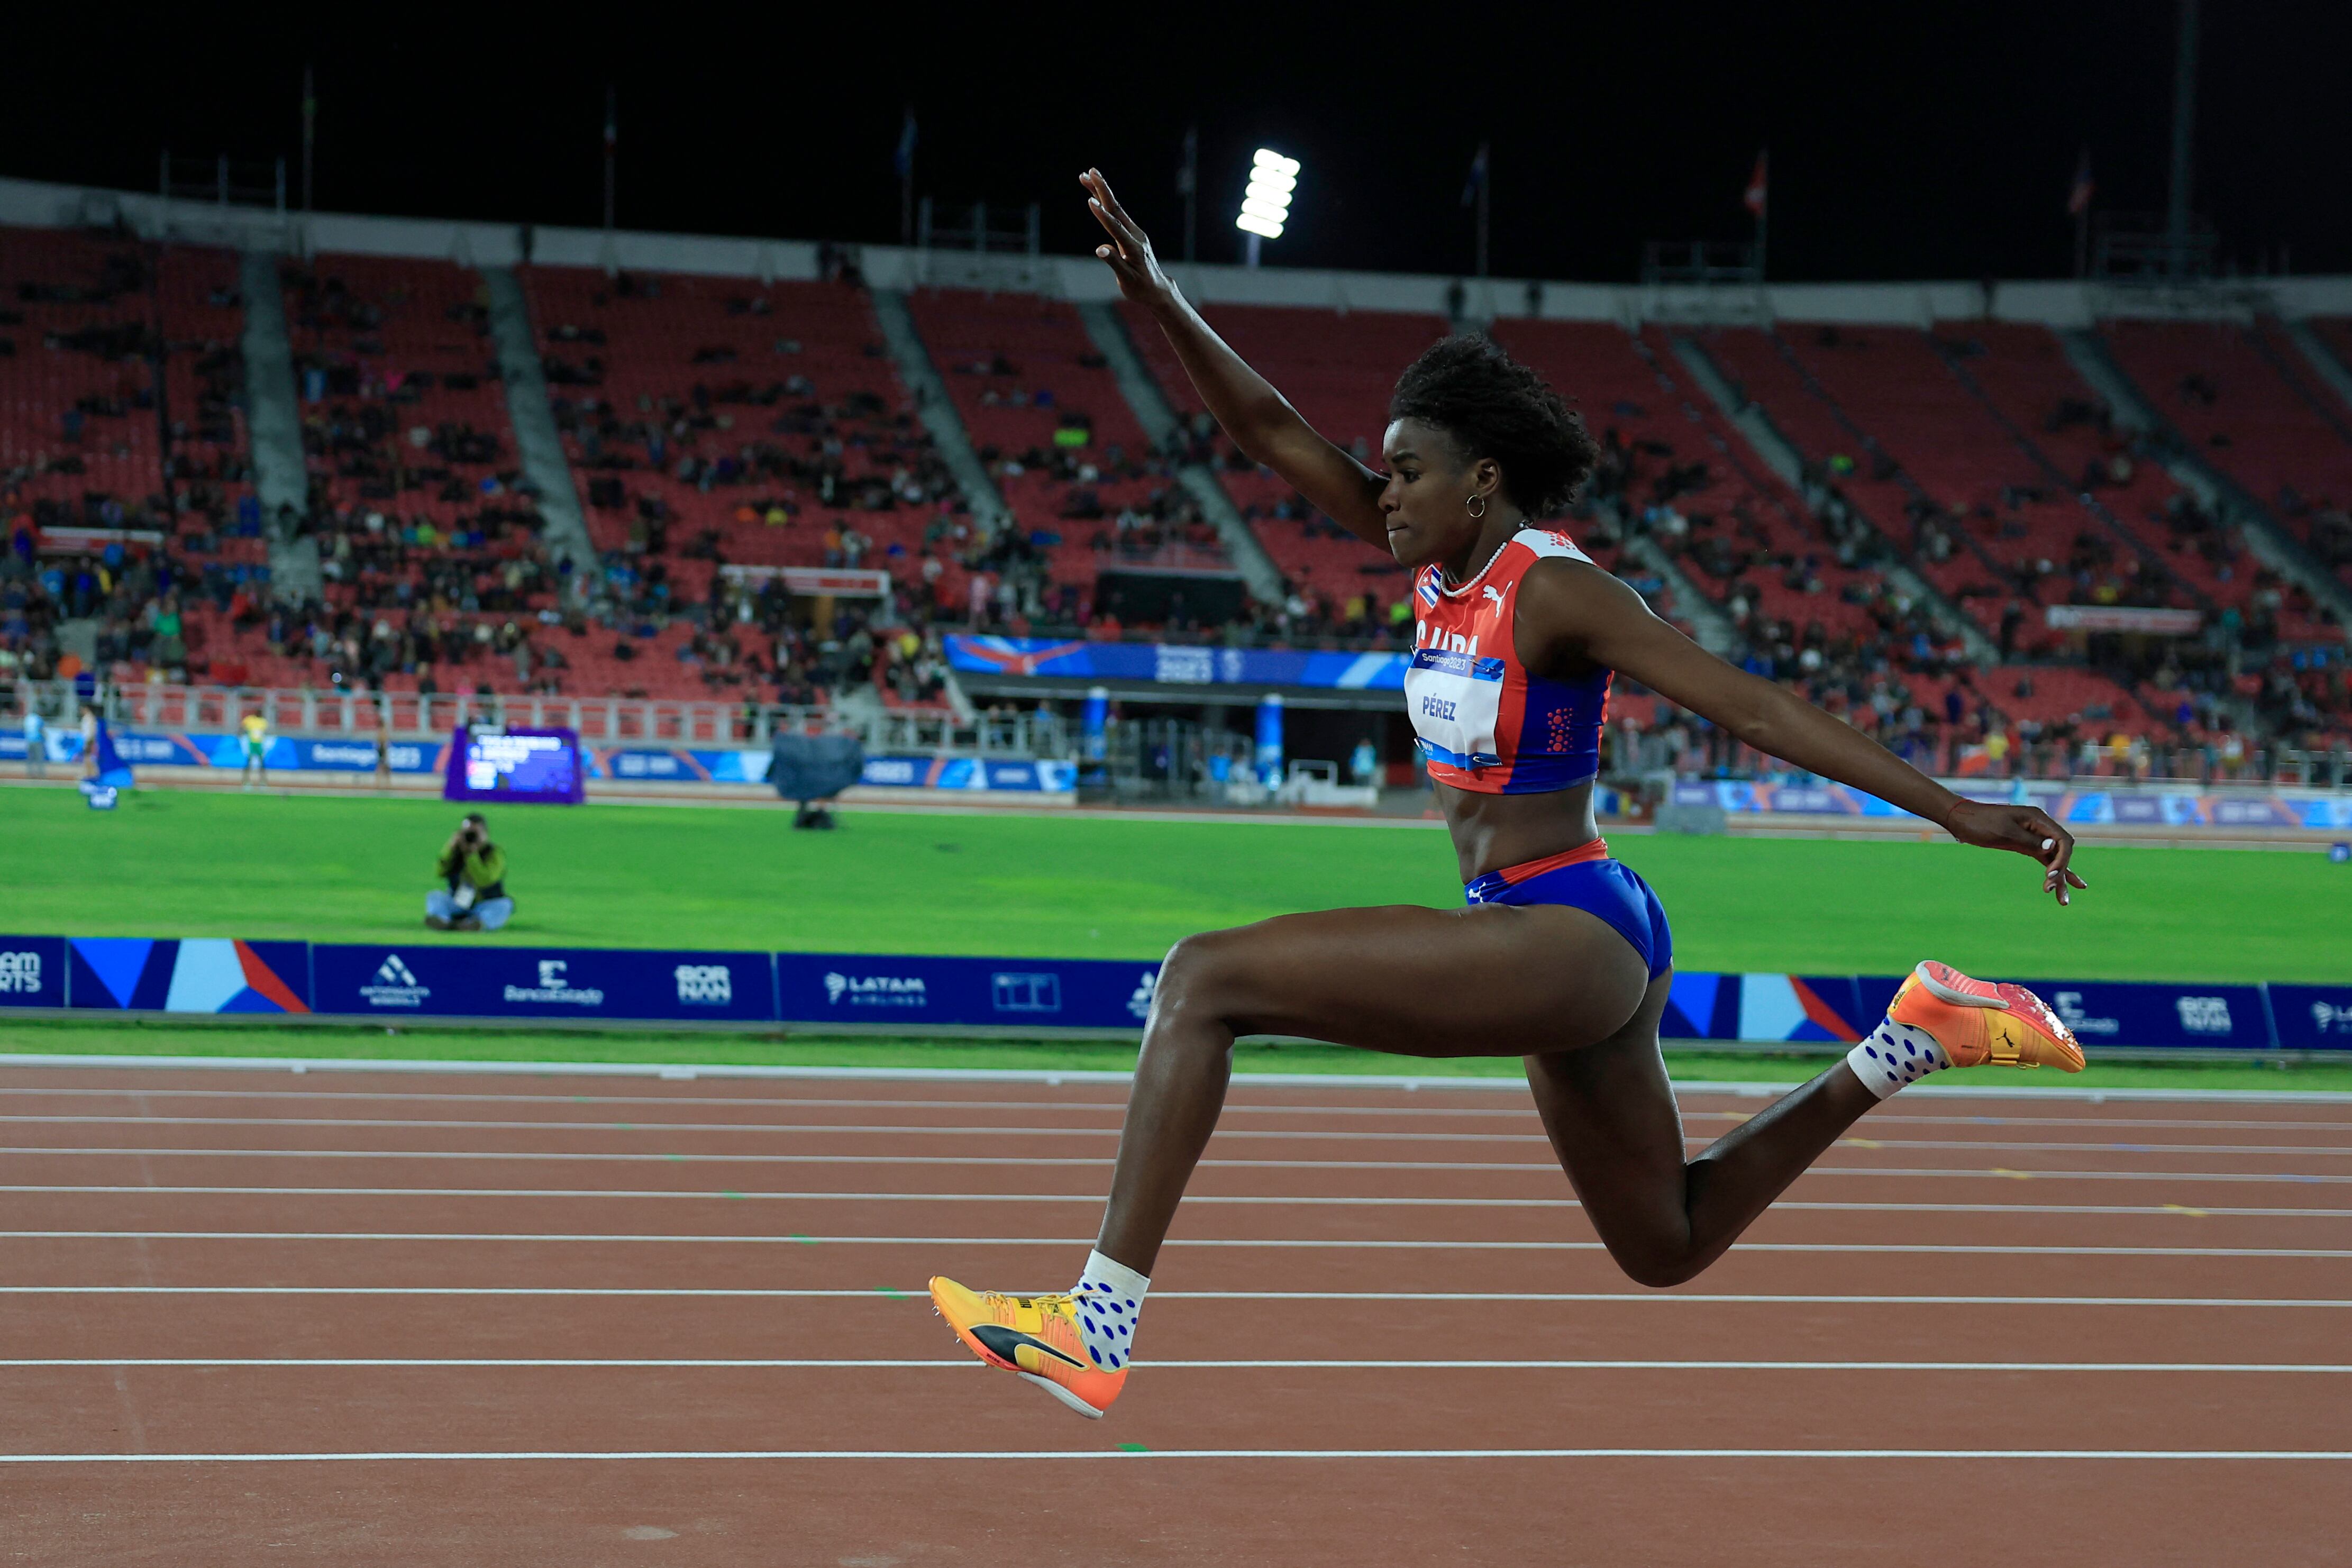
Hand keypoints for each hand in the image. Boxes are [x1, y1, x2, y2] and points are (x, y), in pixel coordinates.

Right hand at [1081, 169, 1176, 310]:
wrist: (1156, 289)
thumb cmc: (1140, 288)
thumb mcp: (1126, 280)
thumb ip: (1114, 263)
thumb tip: (1100, 249)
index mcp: (1134, 247)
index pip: (1115, 228)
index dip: (1102, 215)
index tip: (1090, 201)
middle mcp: (1136, 235)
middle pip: (1116, 209)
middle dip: (1102, 190)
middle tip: (1090, 172)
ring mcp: (1135, 232)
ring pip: (1116, 208)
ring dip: (1102, 191)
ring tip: (1088, 175)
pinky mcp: (1132, 232)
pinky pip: (1117, 213)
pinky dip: (1106, 202)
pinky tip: (1097, 194)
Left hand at [1943, 801, 2086, 906]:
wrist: (1962, 819)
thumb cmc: (1981, 822)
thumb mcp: (2004, 832)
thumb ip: (2029, 841)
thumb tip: (2053, 847)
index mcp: (2038, 819)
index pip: (2063, 840)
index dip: (2062, 858)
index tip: (2051, 875)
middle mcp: (2040, 827)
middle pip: (2062, 850)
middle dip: (2062, 871)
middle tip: (2050, 890)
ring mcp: (2034, 836)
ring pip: (2054, 858)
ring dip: (2060, 878)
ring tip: (2063, 902)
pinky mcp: (2026, 845)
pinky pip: (2044, 859)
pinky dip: (2052, 872)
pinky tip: (2058, 887)